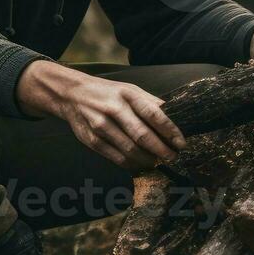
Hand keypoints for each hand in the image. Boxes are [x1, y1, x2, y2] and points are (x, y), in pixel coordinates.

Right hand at [15, 61, 186, 171]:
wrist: (72, 94)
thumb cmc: (108, 93)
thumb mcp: (130, 89)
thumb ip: (150, 103)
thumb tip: (175, 115)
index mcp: (127, 94)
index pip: (153, 114)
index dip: (170, 131)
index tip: (181, 143)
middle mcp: (114, 109)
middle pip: (142, 135)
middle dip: (161, 150)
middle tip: (172, 158)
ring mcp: (100, 125)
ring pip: (130, 150)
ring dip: (148, 160)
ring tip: (158, 162)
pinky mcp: (91, 140)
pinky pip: (116, 158)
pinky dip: (131, 165)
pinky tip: (140, 165)